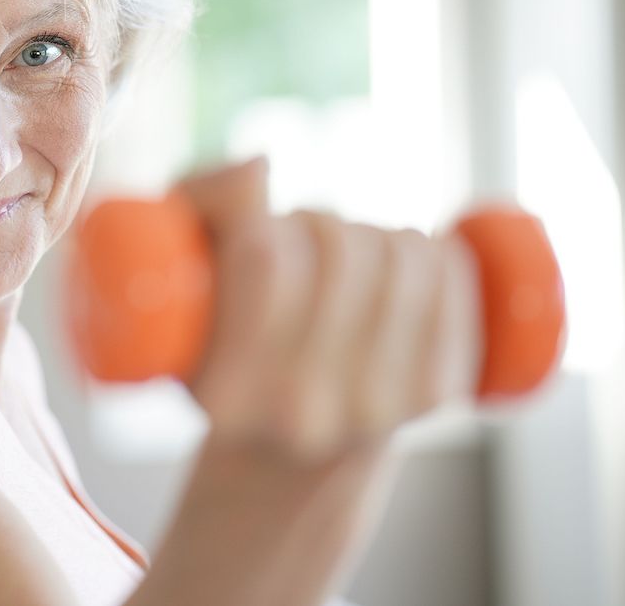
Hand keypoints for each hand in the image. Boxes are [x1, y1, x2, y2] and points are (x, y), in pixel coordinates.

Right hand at [175, 157, 481, 459]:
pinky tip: (397, 265)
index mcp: (223, 394)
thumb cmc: (216, 343)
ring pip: (399, 251)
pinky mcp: (436, 395)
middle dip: (315, 223)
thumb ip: (199, 204)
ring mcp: (377, 409)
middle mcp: (303, 416)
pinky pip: (448, 272)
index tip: (250, 233)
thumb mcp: (176, 277)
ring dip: (368, 234)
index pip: (265, 256)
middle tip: (294, 245)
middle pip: (339, 249)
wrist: (282, 458)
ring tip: (339, 262)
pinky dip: (427, 248)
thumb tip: (261, 166)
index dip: (260, 219)